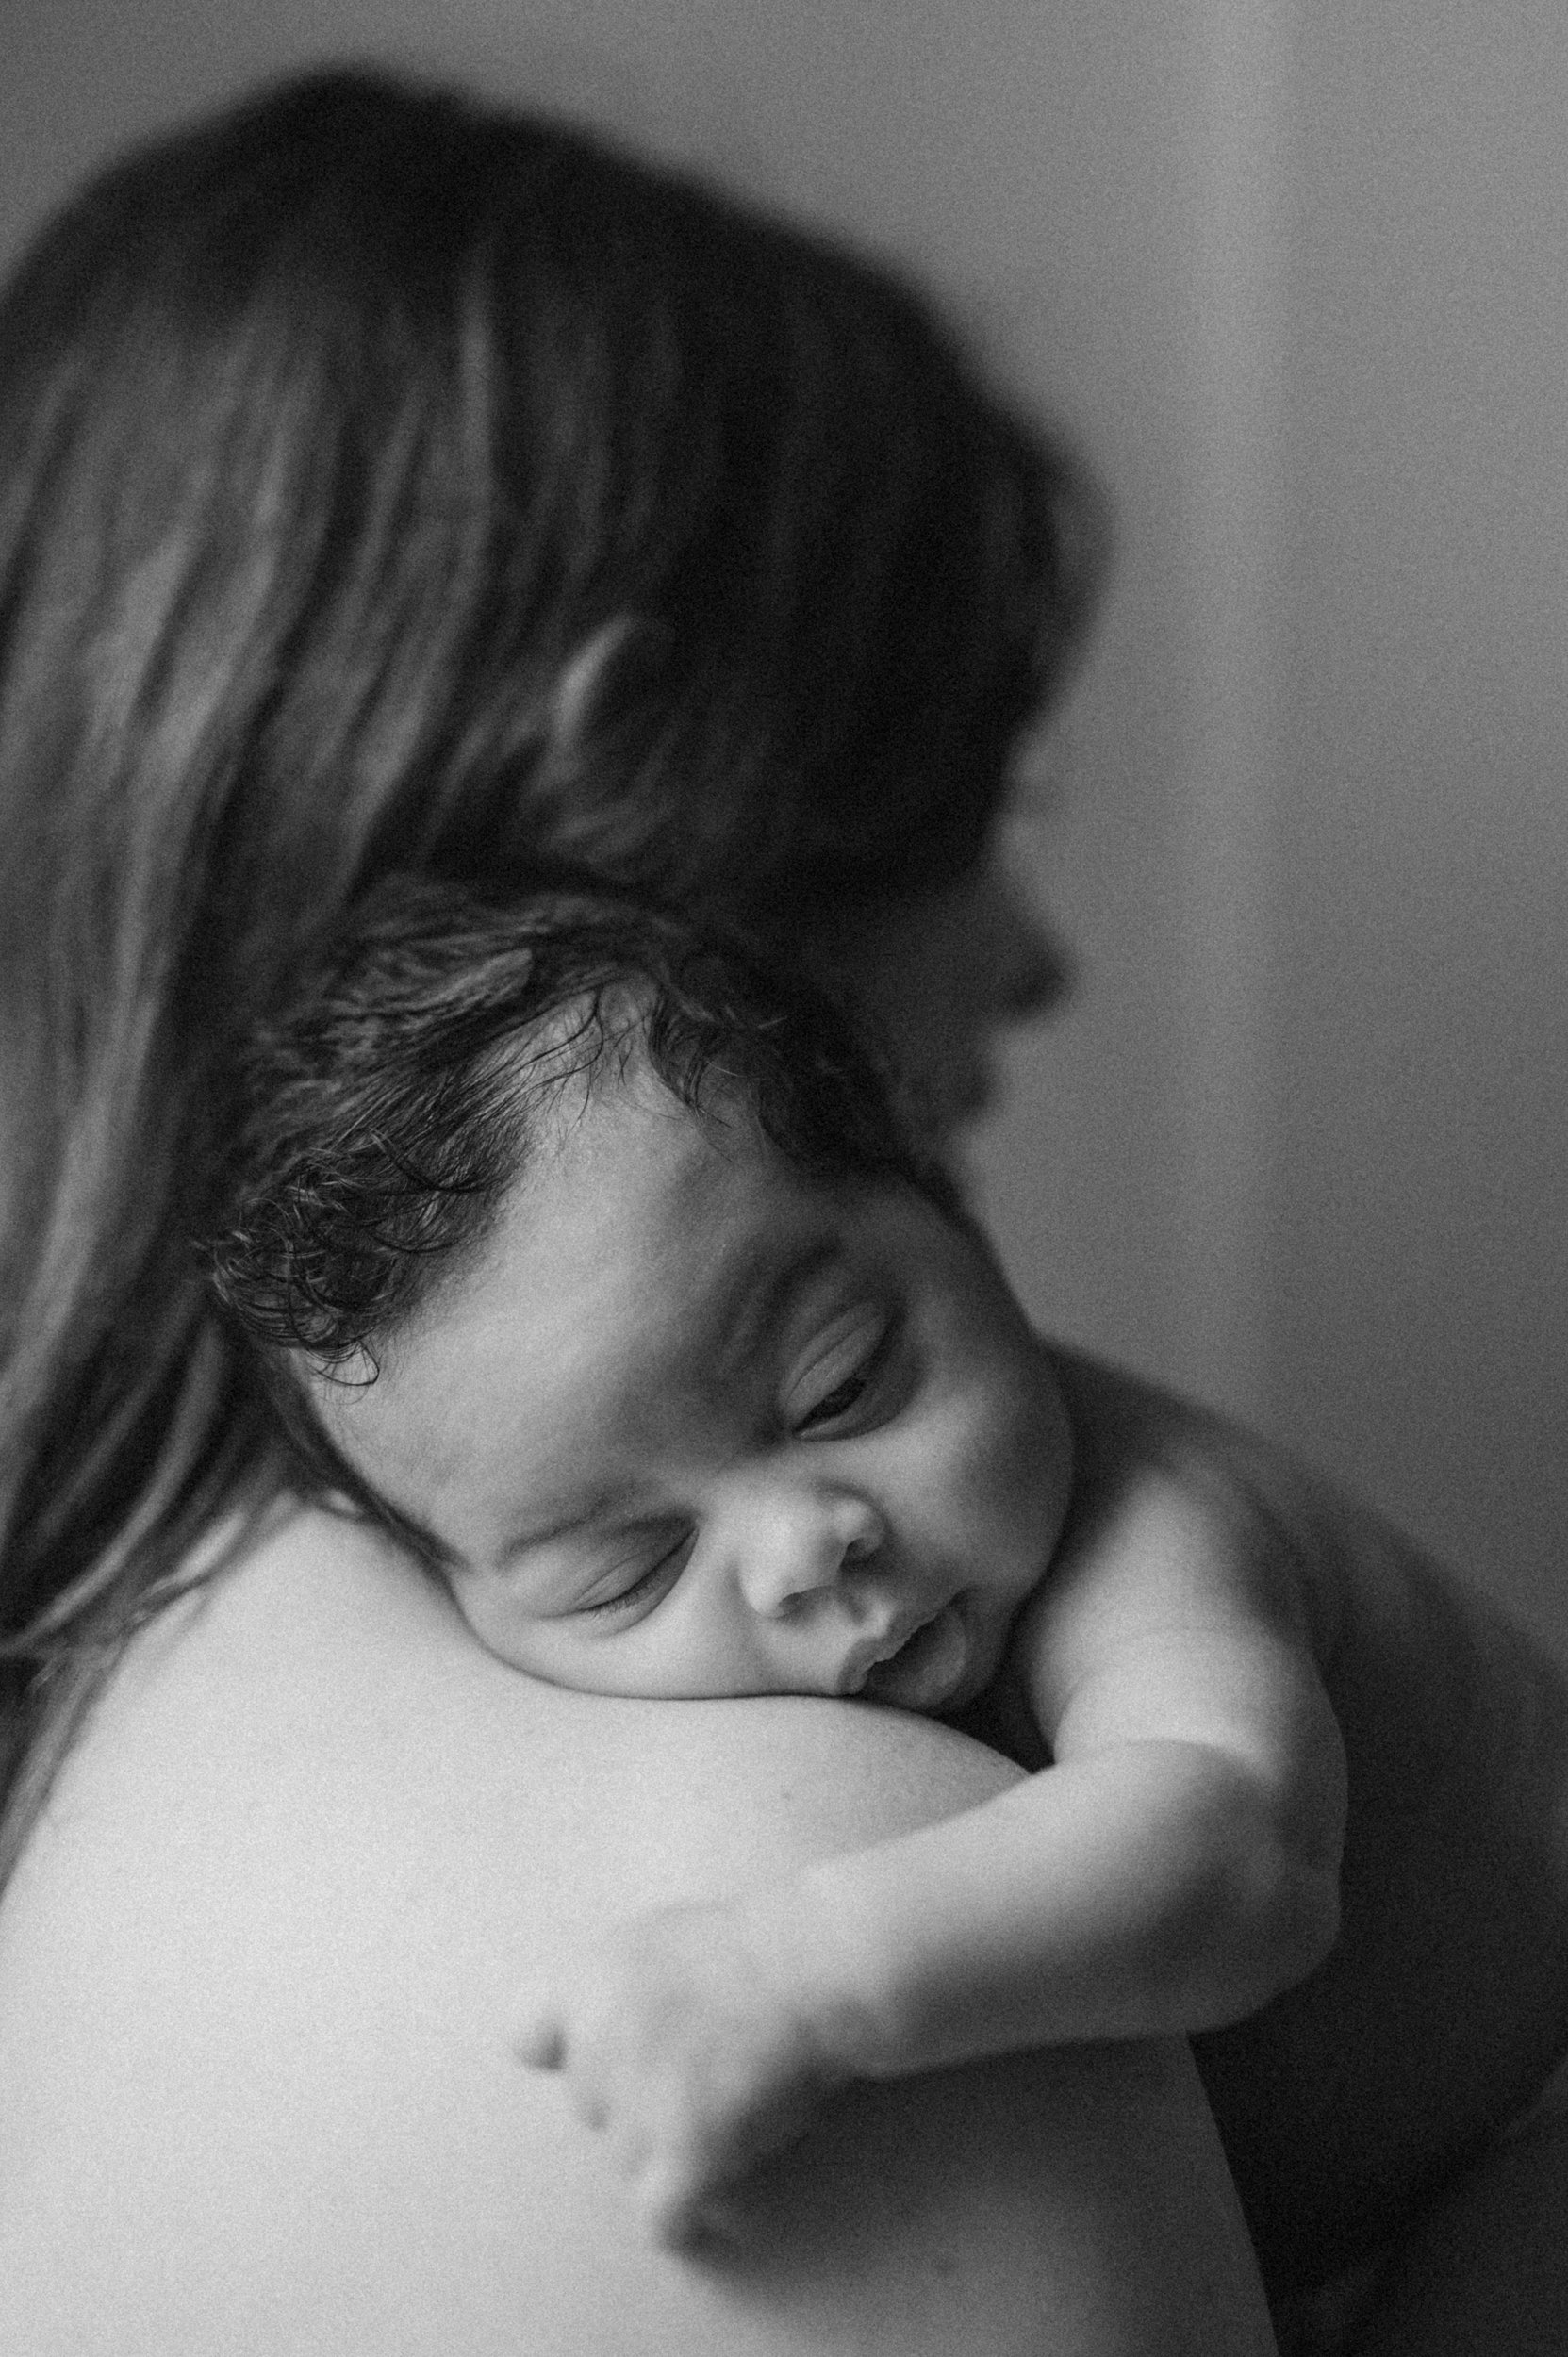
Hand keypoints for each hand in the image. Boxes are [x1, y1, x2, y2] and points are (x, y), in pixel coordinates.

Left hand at [516, 1898, 845, 2247]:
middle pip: (592, 2109)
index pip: (526, 2038)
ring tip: (728, 2119)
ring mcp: (638, 2101)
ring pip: (627, 2165)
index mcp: (588, 1980)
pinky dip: (682, 2219)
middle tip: (698, 2080)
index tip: (607, 2057)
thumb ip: (611, 1992)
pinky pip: (661, 2218)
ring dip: (668, 2154)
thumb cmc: (753, 1948)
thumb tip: (578, 2045)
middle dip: (636, 2102)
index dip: (565, 2053)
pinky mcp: (685, 2150)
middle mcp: (597, 2041)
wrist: (816, 1964)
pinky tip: (712, 2205)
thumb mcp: (654, 1941)